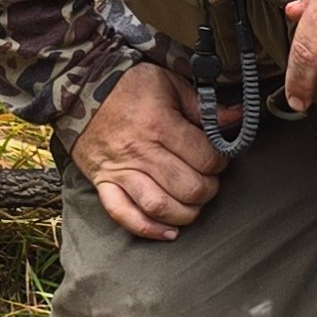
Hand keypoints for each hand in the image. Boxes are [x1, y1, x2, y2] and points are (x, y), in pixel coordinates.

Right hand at [69, 60, 223, 240]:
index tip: (217, 158)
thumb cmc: (129, 86)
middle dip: (207, 190)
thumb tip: (236, 118)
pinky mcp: (103, 183)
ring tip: (192, 204)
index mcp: (159, 124)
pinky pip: (123, 215)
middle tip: (207, 181)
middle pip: (188, 188)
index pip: (205, 158)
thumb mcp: (169, 83)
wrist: (80, 87)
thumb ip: (203, 106)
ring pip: (159, 206)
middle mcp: (140, 151)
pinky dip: (148, 229)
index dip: (220, 162)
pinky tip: (169, 232)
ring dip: (185, 213)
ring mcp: (120, 170)